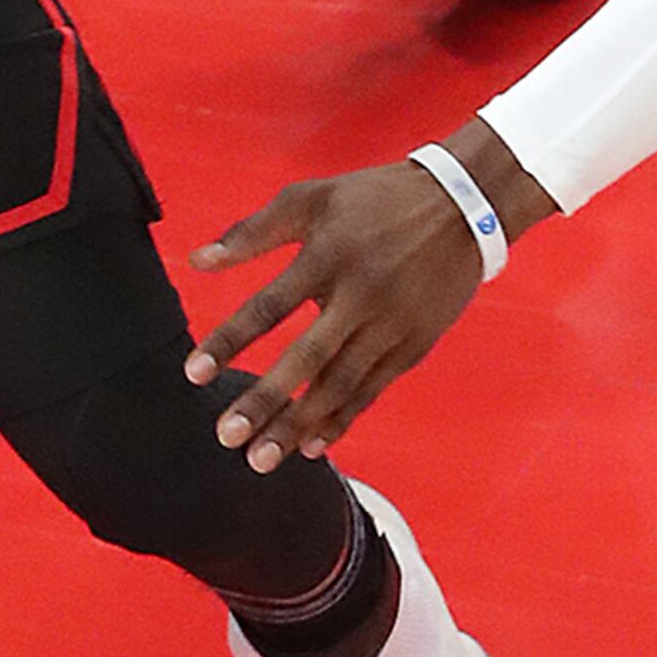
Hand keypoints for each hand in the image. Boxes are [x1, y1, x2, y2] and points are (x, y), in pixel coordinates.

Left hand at [187, 165, 486, 468]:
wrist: (463, 206)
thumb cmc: (376, 199)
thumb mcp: (312, 198)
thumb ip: (252, 231)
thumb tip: (196, 261)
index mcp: (327, 256)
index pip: (268, 306)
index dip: (228, 340)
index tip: (193, 373)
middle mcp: (360, 295)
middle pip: (306, 358)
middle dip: (265, 402)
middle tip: (227, 437)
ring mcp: (391, 325)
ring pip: (339, 385)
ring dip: (299, 424)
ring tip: (261, 458)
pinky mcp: (413, 346)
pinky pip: (371, 391)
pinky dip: (341, 420)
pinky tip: (311, 446)